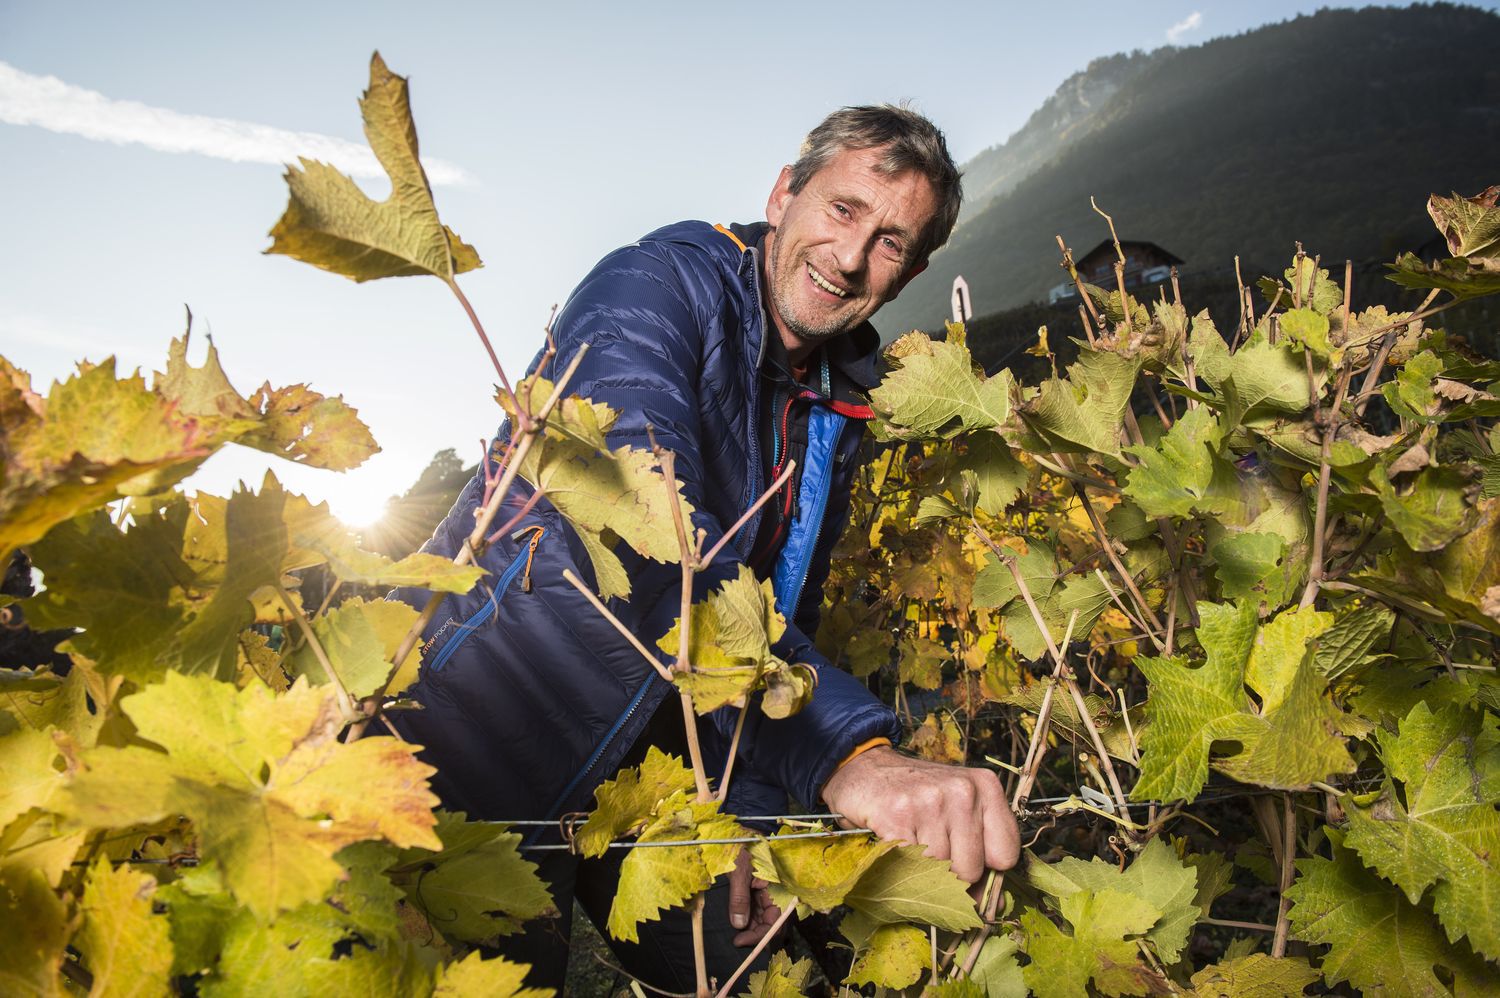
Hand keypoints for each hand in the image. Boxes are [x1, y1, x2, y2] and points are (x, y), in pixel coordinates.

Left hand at [727, 846, 783, 946]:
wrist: (741, 828)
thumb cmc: (743, 845)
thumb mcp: (739, 871)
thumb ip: (739, 898)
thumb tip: (739, 925)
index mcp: (779, 886)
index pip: (776, 920)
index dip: (761, 935)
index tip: (741, 941)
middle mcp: (777, 892)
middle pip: (771, 922)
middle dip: (755, 933)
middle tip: (736, 940)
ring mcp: (768, 891)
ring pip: (763, 917)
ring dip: (750, 927)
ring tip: (736, 932)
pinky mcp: (759, 889)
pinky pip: (757, 908)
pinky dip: (747, 916)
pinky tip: (738, 920)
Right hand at [819, 746, 1019, 881]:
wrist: (865, 768)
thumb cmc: (918, 795)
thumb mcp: (959, 807)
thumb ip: (982, 847)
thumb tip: (994, 905)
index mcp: (986, 786)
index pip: (1006, 855)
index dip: (986, 868)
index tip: (966, 859)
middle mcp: (963, 790)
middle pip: (972, 870)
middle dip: (951, 872)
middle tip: (932, 847)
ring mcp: (930, 801)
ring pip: (940, 872)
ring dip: (923, 867)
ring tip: (913, 839)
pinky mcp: (897, 815)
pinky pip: (910, 865)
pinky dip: (902, 864)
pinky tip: (897, 839)